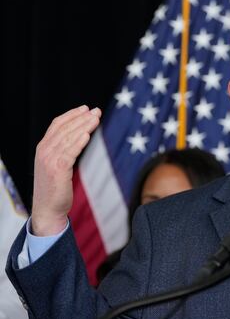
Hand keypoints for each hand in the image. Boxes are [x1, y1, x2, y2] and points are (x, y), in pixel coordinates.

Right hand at [31, 105, 101, 234]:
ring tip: (96, 118)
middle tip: (96, 110)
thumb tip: (80, 137)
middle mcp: (44, 151)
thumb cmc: (55, 188)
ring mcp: (49, 159)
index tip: (86, 108)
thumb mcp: (57, 165)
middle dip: (81, 117)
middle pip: (64, 128)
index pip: (57, 125)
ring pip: (68, 137)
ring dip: (83, 126)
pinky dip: (78, 142)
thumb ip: (63, 151)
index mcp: (43, 148)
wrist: (48, 209)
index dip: (71, 115)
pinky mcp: (57, 169)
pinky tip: (87, 135)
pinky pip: (69, 152)